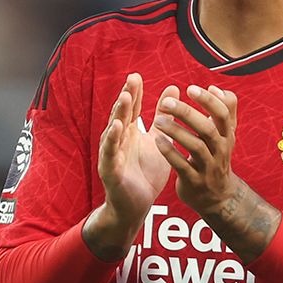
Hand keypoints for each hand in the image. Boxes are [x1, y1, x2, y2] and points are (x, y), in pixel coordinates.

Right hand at [84, 73, 177, 260]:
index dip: (134, 93)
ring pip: (113, 131)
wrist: (136, 206)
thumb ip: (163, 118)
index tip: (137, 76)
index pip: (131, 109)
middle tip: (132, 79)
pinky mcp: (110, 170)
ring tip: (125, 98)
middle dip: (126, 97)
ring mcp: (112, 154)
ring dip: (118, 114)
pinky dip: (112, 140)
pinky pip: (110, 153)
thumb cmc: (145, 173)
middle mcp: (118, 140)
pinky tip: (117, 128)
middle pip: (121, 114)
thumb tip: (173, 89)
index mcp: (130, 133)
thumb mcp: (158, 141)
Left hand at [153, 85, 280, 262]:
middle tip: (166, 102)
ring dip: (176, 131)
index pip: (223, 113)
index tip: (190, 88)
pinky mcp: (194, 182)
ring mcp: (208, 167)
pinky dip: (170, 153)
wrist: (218, 197)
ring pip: (195, 147)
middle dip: (187, 113)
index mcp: (226, 135)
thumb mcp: (226, 135)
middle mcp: (220, 150)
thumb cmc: (217, 158)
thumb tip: (216, 87)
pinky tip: (157, 141)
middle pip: (207, 128)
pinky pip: (182, 166)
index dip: (208, 100)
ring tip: (158, 121)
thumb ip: (225, 111)